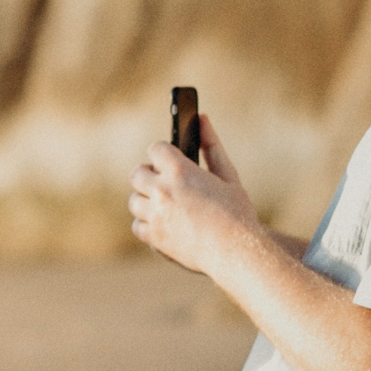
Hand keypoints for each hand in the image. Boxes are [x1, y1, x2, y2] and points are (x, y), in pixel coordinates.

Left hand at [127, 115, 259, 272]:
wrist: (236, 251)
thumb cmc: (237, 212)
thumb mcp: (228, 175)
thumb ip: (212, 146)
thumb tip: (203, 119)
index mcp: (180, 171)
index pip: (155, 149)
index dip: (162, 153)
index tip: (169, 159)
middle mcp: (162, 190)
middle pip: (137, 173)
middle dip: (149, 175)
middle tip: (164, 183)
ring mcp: (155, 215)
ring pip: (134, 200)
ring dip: (145, 200)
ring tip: (164, 205)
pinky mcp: (154, 237)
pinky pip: (137, 226)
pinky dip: (146, 225)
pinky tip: (162, 224)